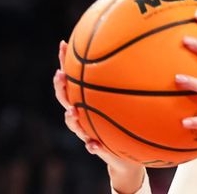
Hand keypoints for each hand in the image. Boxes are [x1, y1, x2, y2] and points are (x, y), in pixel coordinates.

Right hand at [53, 41, 144, 191]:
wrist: (128, 152)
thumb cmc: (127, 118)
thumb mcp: (128, 95)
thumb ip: (128, 75)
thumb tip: (137, 44)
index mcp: (87, 97)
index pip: (73, 76)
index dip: (65, 61)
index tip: (64, 44)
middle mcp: (83, 112)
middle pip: (64, 98)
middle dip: (60, 87)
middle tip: (60, 75)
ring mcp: (87, 130)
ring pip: (73, 124)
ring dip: (71, 118)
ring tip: (72, 112)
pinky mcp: (96, 147)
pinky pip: (91, 147)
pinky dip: (91, 146)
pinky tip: (94, 145)